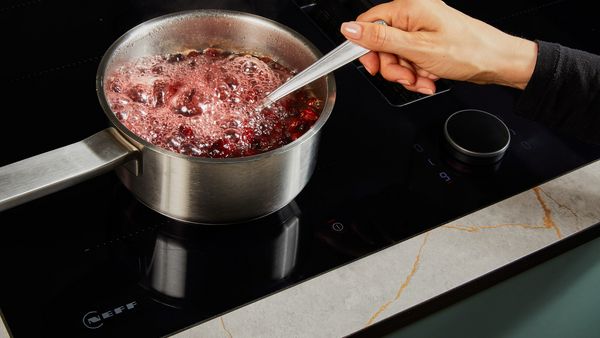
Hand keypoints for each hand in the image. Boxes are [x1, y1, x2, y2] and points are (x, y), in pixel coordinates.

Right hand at [340, 0, 537, 93]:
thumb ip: (380, 39)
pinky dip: (417, 74)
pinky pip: (410, 61)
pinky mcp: (429, 43)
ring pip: (396, 56)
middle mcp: (414, 15)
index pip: (369, 23)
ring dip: (406, 74)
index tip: (373, 66)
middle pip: (382, 44)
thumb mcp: (417, 48)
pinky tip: (429, 79)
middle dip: (392, 66)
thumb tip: (350, 29)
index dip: (366, 48)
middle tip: (406, 76)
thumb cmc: (469, 51)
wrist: (498, 62)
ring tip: (423, 80)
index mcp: (409, 8)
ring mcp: (422, 30)